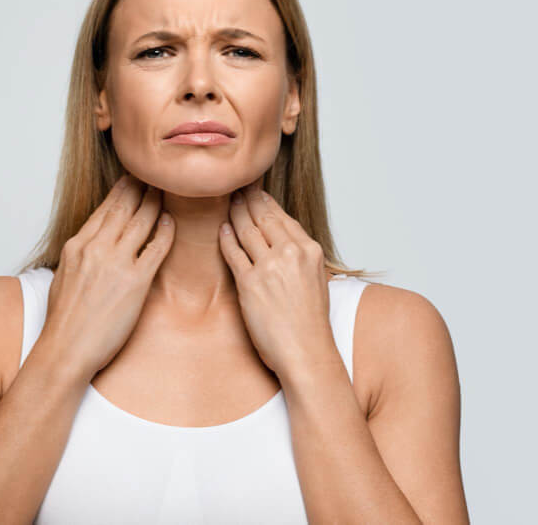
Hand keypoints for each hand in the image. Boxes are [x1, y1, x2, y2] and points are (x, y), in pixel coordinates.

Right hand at [40, 174, 174, 381]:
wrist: (66, 348)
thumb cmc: (64, 320)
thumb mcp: (64, 276)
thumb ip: (80, 256)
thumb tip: (90, 246)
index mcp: (77, 245)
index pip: (104, 209)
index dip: (122, 190)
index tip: (132, 178)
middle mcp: (96, 248)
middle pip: (124, 208)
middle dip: (141, 187)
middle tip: (155, 173)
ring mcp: (116, 263)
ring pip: (141, 221)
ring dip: (155, 202)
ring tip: (166, 189)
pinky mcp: (135, 282)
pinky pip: (155, 248)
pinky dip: (164, 231)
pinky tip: (171, 221)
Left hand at [218, 182, 334, 377]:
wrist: (306, 351)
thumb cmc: (310, 322)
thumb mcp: (315, 279)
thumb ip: (301, 257)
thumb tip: (285, 241)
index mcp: (310, 250)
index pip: (282, 216)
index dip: (265, 201)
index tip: (255, 190)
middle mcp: (291, 253)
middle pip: (263, 217)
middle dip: (247, 199)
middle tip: (235, 187)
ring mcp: (269, 267)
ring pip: (247, 230)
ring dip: (235, 214)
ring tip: (227, 202)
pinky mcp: (250, 284)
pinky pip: (233, 253)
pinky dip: (226, 238)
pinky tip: (222, 229)